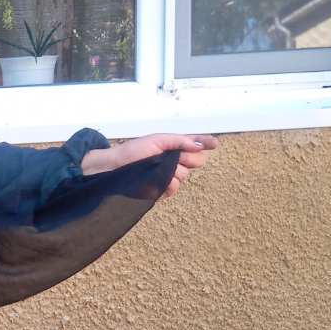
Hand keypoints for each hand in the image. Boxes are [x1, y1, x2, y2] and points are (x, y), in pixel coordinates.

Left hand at [80, 133, 217, 198]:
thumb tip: (198, 145)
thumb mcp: (157, 140)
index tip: (215, 143)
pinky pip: (174, 188)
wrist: (115, 167)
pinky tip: (158, 182)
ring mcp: (169, 176)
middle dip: (188, 159)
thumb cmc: (134, 151)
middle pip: (196, 161)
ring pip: (184, 176)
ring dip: (174, 172)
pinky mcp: (161, 189)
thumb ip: (179, 141)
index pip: (196, 144)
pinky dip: (168, 185)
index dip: (205, 143)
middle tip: (175, 158)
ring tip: (158, 168)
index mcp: (174, 147)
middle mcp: (174, 161)